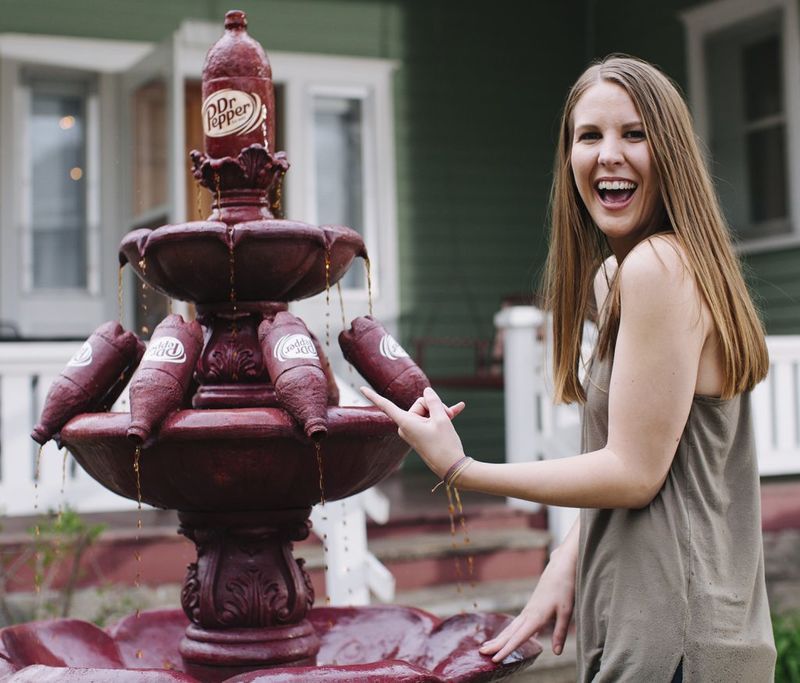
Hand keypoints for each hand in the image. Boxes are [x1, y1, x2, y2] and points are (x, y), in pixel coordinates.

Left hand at [360, 385, 465, 477]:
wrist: (453, 467)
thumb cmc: (445, 444)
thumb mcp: (442, 418)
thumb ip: (433, 401)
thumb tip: (426, 391)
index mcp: (405, 423)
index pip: (386, 406)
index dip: (373, 396)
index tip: (360, 388)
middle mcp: (407, 426)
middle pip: (419, 403)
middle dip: (435, 406)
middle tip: (447, 416)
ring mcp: (414, 430)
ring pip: (427, 410)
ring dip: (441, 412)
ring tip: (452, 419)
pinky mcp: (423, 433)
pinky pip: (431, 419)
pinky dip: (444, 414)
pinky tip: (460, 407)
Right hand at [479, 544, 575, 660]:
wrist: (561, 566)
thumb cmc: (565, 588)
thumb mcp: (566, 612)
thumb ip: (560, 632)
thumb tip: (555, 652)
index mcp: (536, 617)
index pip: (518, 637)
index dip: (506, 649)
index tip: (495, 659)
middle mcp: (528, 614)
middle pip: (509, 632)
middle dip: (496, 644)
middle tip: (481, 653)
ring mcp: (528, 610)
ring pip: (510, 627)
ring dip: (499, 638)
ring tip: (486, 647)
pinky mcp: (530, 608)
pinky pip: (515, 623)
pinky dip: (508, 632)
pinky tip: (506, 637)